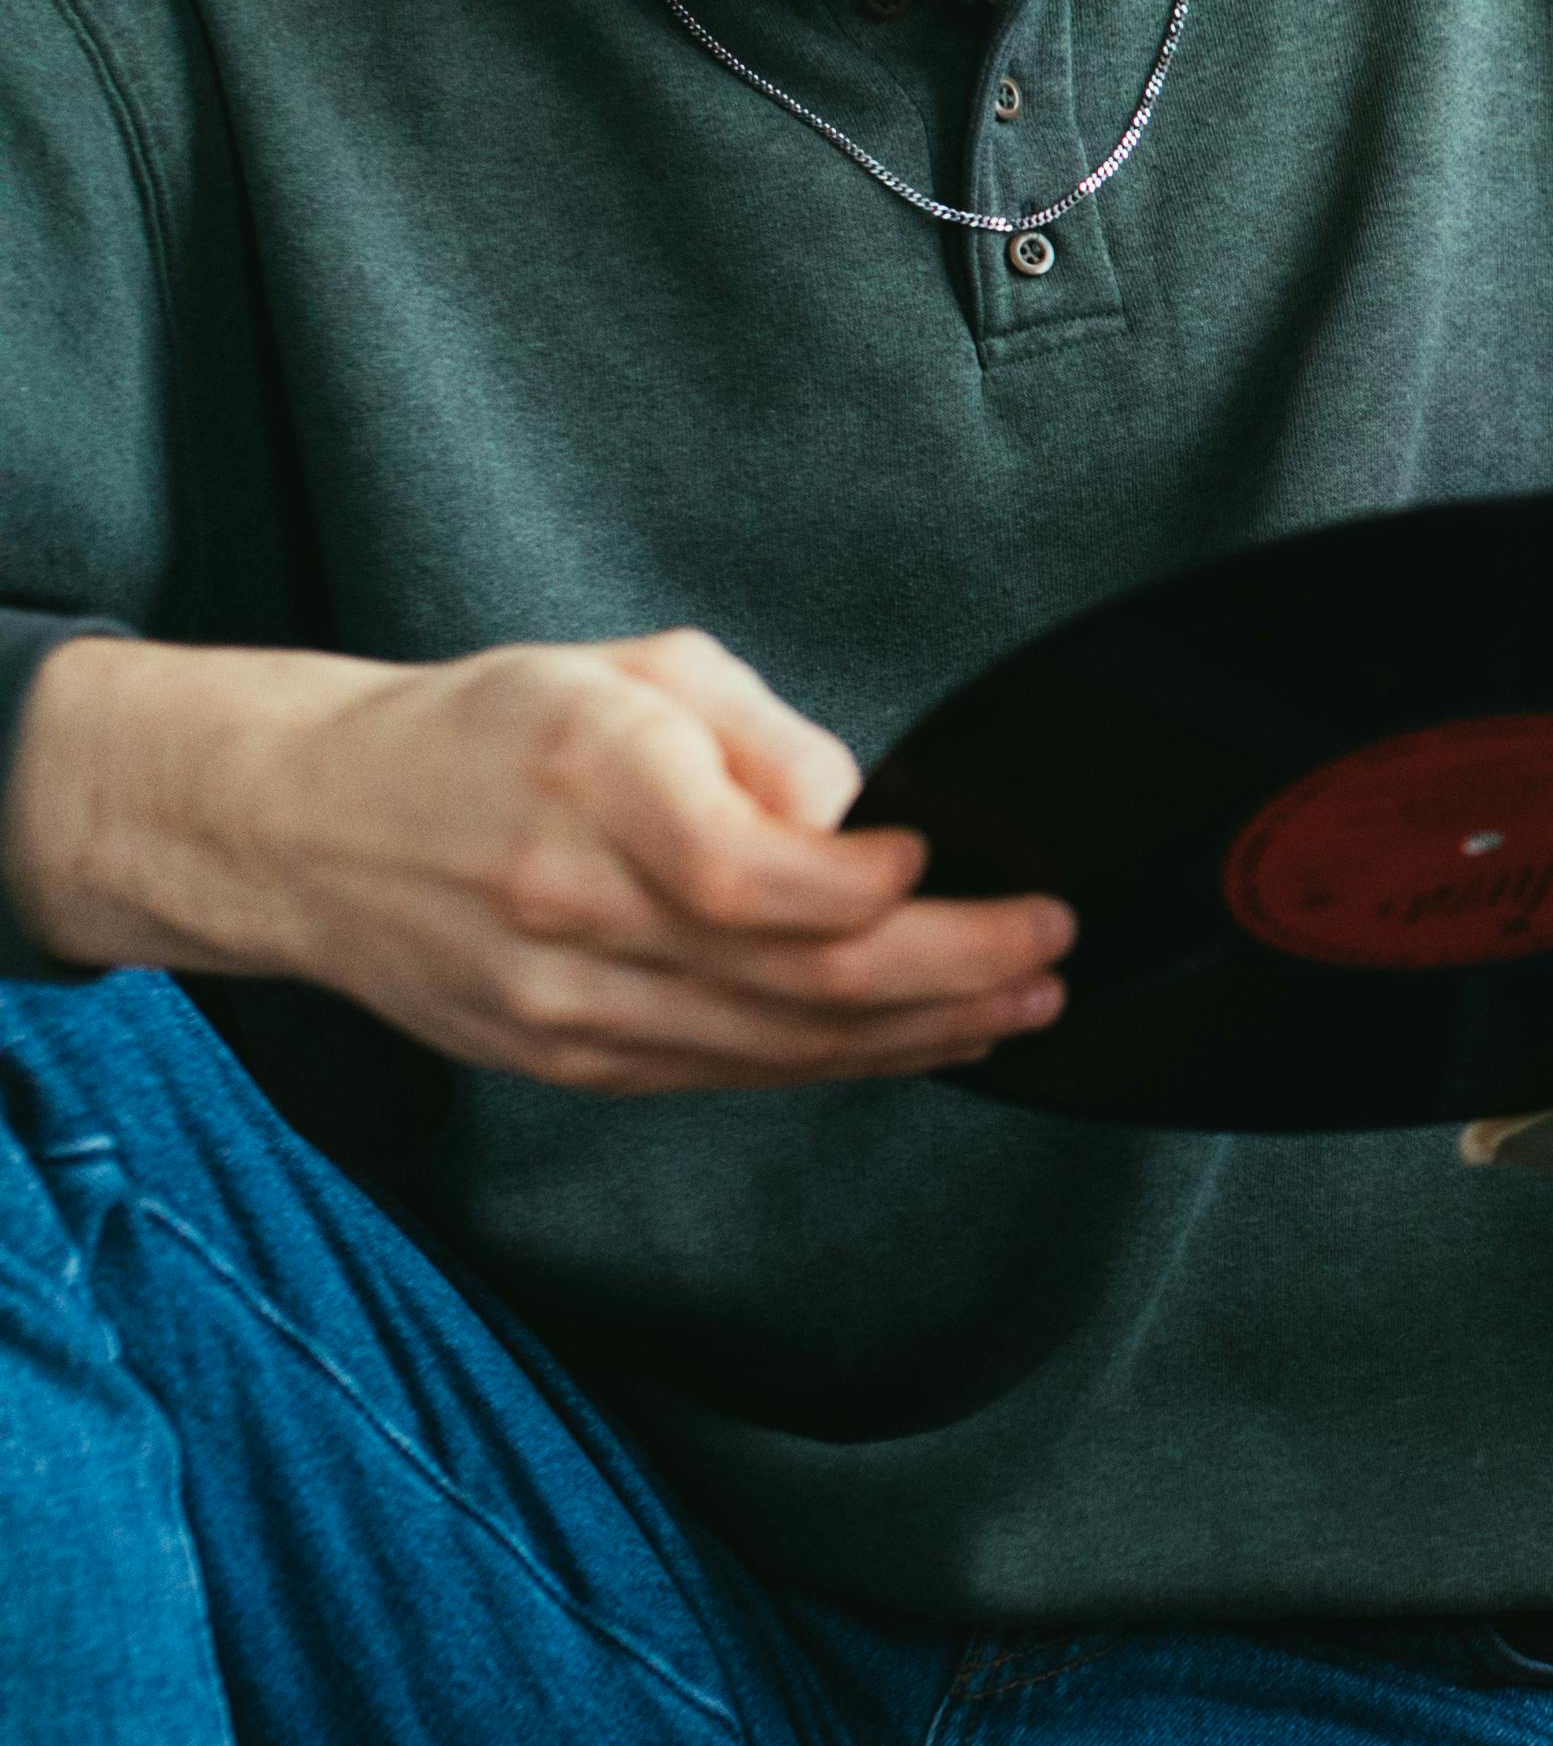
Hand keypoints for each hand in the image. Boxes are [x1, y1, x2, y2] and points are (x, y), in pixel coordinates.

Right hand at [2, 626, 1073, 1095]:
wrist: (309, 828)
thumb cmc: (481, 734)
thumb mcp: (631, 670)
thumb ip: (762, 734)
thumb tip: (855, 819)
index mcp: (589, 783)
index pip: (754, 874)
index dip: (876, 887)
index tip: (945, 858)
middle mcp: (573, 909)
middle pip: (796, 979)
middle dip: (955, 972)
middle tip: (1050, 950)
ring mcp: (568, 1007)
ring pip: (779, 1046)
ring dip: (925, 1034)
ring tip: (1021, 1003)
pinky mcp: (572, 1062)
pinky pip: (735, 1075)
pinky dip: (842, 1063)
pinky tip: (920, 1040)